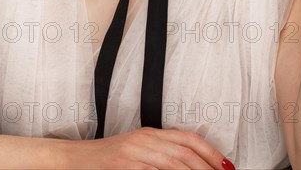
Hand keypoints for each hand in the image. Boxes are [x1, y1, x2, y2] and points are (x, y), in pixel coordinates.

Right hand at [60, 127, 233, 168]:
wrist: (74, 159)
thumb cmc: (106, 160)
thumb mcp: (136, 152)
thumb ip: (160, 156)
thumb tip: (187, 166)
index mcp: (149, 134)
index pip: (187, 139)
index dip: (210, 152)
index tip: (226, 166)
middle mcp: (144, 140)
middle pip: (184, 153)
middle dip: (207, 169)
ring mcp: (134, 154)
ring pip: (173, 165)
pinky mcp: (124, 167)